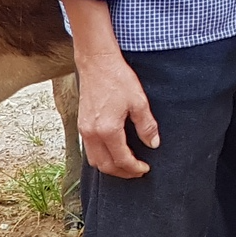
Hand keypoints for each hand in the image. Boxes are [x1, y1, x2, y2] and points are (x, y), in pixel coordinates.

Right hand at [61, 0, 156, 178]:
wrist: (97, 63)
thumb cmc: (118, 79)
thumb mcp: (139, 101)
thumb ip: (146, 125)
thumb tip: (154, 144)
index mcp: (107, 130)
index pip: (121, 159)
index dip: (134, 168)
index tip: (146, 169)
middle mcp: (91, 134)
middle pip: (105, 165)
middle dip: (122, 172)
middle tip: (138, 172)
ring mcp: (83, 130)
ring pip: (94, 160)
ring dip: (110, 167)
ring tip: (126, 166)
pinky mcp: (81, 124)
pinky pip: (89, 150)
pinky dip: (101, 157)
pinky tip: (113, 152)